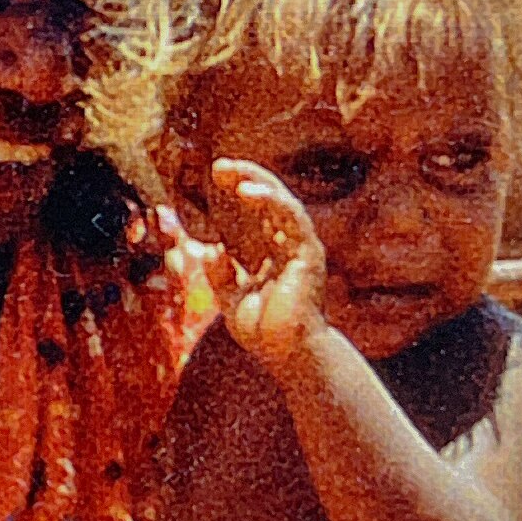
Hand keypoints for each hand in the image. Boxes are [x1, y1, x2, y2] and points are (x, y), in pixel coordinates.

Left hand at [202, 158, 331, 364]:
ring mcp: (301, 249)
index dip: (239, 191)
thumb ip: (220, 275)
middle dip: (247, 179)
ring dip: (258, 184)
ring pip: (283, 203)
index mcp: (273, 254)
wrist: (286, 354)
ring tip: (232, 173)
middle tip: (219, 166)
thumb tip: (213, 249)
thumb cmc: (264, 332)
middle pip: (270, 201)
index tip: (215, 176)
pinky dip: (272, 202)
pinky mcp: (308, 254)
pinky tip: (248, 192)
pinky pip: (292, 219)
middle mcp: (289, 247)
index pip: (257, 213)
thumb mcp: (230, 300)